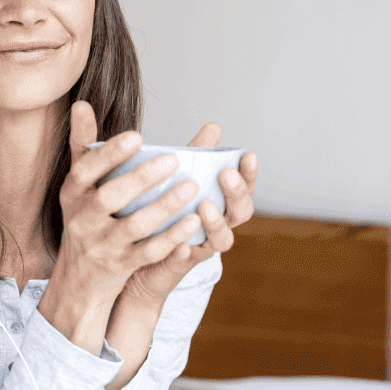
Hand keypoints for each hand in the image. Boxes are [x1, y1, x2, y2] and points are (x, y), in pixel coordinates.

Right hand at [48, 101, 210, 308]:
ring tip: (191, 186)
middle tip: (173, 159)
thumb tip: (81, 103)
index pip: (85, 170)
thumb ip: (83, 144)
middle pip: (110, 198)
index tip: (137, 136)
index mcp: (72, 193)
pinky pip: (150, 251)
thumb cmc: (85, 218)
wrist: (79, 278)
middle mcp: (82, 220)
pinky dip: (172, 237)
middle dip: (142, 178)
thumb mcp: (78, 185)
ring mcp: (102, 246)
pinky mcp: (122, 266)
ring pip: (135, 226)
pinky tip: (193, 220)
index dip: (109, 154)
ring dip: (165, 206)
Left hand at [117, 122, 257, 308]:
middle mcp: (217, 225)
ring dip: (216, 223)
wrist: (139, 253)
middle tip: (226, 175)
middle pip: (240, 213)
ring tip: (204, 207)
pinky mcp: (179, 264)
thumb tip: (214, 126)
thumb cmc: (166, 210)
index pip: (245, 188)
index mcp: (221, 203)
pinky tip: (179, 244)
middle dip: (236, 194)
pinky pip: (185, 260)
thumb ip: (198, 155)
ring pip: (222, 240)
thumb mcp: (181, 178)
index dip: (250, 174)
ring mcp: (201, 246)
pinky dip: (184, 252)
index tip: (248, 155)